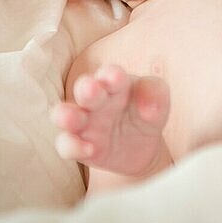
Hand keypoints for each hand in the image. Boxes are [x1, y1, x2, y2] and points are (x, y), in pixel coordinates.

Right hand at [50, 64, 170, 176]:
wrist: (143, 146)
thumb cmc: (147, 110)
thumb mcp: (158, 100)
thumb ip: (155, 95)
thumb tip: (148, 108)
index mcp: (115, 82)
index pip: (110, 73)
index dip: (111, 74)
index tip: (116, 77)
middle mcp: (95, 99)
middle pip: (83, 88)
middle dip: (86, 88)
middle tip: (92, 90)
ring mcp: (84, 121)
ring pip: (63, 114)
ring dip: (65, 115)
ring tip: (75, 119)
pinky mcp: (78, 144)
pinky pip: (65, 145)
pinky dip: (72, 146)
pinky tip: (89, 149)